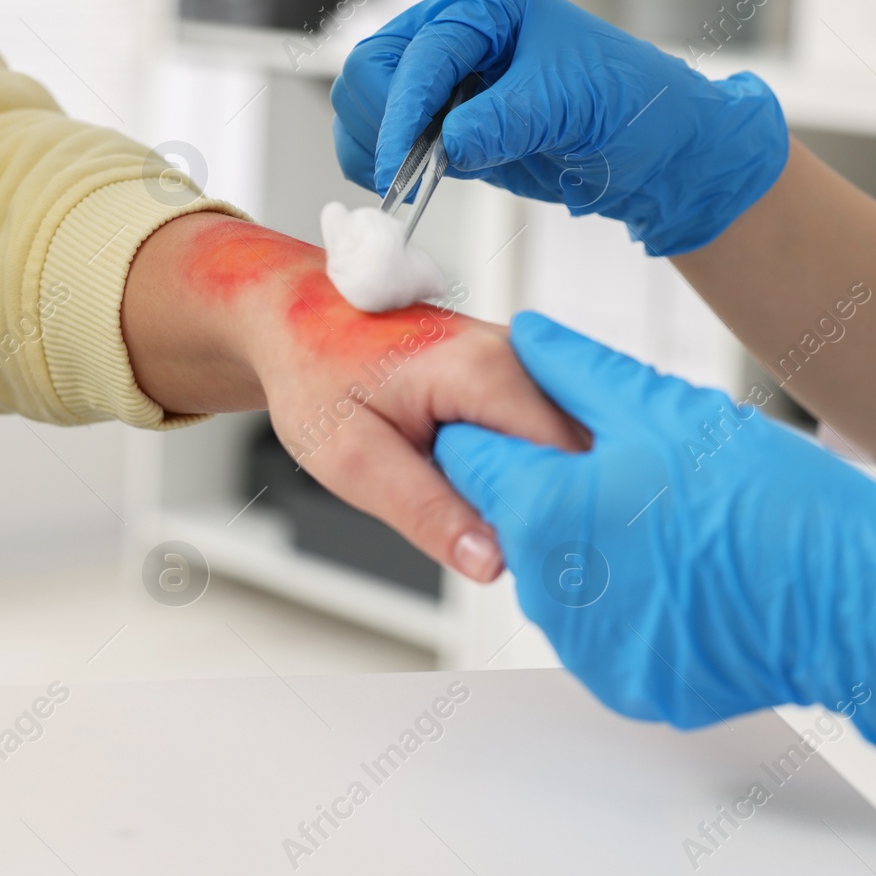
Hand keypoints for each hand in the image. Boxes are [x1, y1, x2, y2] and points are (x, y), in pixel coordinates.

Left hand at [122, 214, 585, 581]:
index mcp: (484, 369)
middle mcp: (515, 354)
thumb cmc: (312, 370)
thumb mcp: (352, 459)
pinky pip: (546, 433)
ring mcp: (520, 360)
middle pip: (579, 454)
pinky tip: (488, 489)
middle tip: (501, 547)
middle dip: (553, 507)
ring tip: (488, 517)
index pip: (567, 460)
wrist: (295, 315)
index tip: (531, 560)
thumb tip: (492, 560)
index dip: (557, 516)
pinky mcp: (514, 372)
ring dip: (540, 490)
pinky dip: (528, 470)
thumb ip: (425, 511)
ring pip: (568, 446)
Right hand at [330, 0, 788, 254]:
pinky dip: (383, 165)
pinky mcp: (440, 121)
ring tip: (416, 182)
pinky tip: (412, 185)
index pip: (421, 52)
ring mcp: (443, 77)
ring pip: (365, 102)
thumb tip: (447, 143)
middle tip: (406, 176)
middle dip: (382, 123)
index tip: (395, 168)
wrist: (654, 151)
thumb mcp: (571, 106)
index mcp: (487, 4)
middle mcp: (456, 30)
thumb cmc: (629, 106)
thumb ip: (507, 120)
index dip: (401, 111)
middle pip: (373, 68)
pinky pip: (380, 137)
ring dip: (375, 146)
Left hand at [434, 313, 875, 792]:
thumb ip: (574, 370)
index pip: (468, 458)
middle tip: (626, 470)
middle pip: (512, 522)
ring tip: (664, 520)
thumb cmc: (761, 498)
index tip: (533, 422)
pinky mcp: (627, 685)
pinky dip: (629, 602)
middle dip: (548, 491)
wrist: (846, 598)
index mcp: (542, 514)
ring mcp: (586, 649)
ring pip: (557, 578)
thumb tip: (529, 335)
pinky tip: (681, 571)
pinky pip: (602, 630)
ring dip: (587, 548)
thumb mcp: (660, 407)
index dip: (498, 430)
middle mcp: (547, 593)